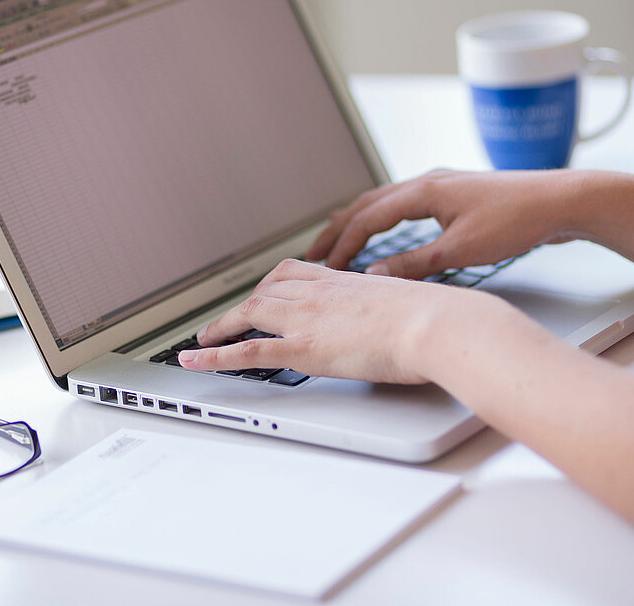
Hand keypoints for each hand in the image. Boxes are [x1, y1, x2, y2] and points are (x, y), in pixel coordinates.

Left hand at [178, 258, 533, 384]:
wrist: (439, 324)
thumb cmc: (438, 317)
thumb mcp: (408, 302)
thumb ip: (390, 307)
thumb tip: (399, 314)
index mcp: (343, 280)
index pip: (294, 273)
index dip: (273, 283)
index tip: (265, 291)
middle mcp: (318, 292)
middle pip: (266, 290)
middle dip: (243, 305)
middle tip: (227, 320)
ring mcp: (306, 319)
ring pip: (249, 315)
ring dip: (221, 327)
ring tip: (203, 340)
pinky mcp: (302, 348)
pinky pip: (246, 352)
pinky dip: (213, 356)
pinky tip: (194, 360)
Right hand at [306, 169, 579, 277]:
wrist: (562, 200)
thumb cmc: (517, 220)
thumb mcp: (461, 250)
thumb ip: (414, 264)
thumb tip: (375, 275)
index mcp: (423, 192)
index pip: (367, 218)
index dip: (343, 244)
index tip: (325, 267)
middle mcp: (427, 182)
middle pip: (367, 204)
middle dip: (338, 229)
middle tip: (314, 252)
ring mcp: (441, 185)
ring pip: (384, 200)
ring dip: (358, 220)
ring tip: (337, 236)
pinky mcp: (455, 194)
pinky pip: (403, 203)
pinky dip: (382, 217)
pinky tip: (385, 227)